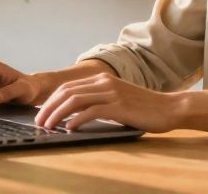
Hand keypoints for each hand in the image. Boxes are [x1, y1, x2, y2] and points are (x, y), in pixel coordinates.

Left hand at [34, 72, 182, 132]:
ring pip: (75, 100)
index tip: (42, 114)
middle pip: (67, 92)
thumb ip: (98, 102)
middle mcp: (104, 82)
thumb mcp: (117, 100)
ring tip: (48, 126)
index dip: (51, 100)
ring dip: (57, 114)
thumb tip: (74, 115)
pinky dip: (76, 119)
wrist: (169, 108)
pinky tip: (68, 128)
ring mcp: (111, 93)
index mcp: (102, 78)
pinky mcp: (118, 106)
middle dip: (48, 107)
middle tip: (39, 122)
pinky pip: (91, 111)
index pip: (68, 87)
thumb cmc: (143, 108)